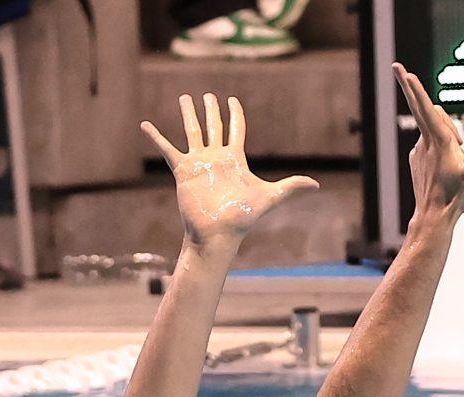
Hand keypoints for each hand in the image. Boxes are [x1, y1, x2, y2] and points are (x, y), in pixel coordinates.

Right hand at [141, 94, 318, 246]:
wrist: (217, 233)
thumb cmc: (242, 218)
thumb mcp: (270, 197)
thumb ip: (291, 187)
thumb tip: (317, 185)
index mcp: (235, 159)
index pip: (236, 129)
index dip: (235, 113)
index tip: (232, 100)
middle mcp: (216, 158)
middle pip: (213, 127)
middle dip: (211, 111)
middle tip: (207, 96)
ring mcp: (198, 163)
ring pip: (192, 132)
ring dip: (188, 115)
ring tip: (184, 98)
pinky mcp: (183, 171)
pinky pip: (167, 150)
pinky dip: (156, 137)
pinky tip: (146, 125)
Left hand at [393, 63, 463, 222]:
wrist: (434, 218)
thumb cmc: (455, 200)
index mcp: (439, 143)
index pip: (427, 110)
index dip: (416, 90)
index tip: (403, 72)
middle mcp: (425, 144)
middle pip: (422, 110)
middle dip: (413, 89)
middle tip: (408, 81)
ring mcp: (419, 151)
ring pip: (431, 126)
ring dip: (445, 130)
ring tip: (456, 156)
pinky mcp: (416, 159)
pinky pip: (428, 140)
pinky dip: (438, 142)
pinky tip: (446, 163)